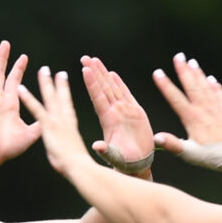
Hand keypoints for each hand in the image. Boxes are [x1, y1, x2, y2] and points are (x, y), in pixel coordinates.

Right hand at [0, 40, 40, 167]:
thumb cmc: (9, 148)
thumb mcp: (30, 134)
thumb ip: (39, 124)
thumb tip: (51, 118)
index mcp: (10, 104)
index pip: (14, 81)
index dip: (18, 68)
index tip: (24, 56)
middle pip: (0, 73)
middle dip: (4, 58)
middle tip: (6, 43)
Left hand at [15, 64, 95, 179]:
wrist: (79, 167)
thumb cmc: (77, 166)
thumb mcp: (72, 152)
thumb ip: (66, 146)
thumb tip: (65, 149)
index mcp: (71, 126)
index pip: (68, 105)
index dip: (66, 93)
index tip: (65, 83)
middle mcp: (65, 119)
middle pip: (61, 97)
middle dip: (58, 83)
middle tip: (56, 71)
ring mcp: (57, 121)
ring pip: (50, 97)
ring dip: (45, 83)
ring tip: (42, 70)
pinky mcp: (48, 126)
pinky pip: (36, 109)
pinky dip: (28, 98)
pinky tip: (20, 88)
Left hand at [80, 55, 154, 175]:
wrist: (137, 165)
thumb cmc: (125, 163)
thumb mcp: (113, 156)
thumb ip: (106, 151)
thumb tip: (97, 147)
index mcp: (108, 120)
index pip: (98, 97)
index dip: (92, 82)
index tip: (84, 69)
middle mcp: (114, 112)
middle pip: (103, 88)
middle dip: (94, 72)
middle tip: (84, 57)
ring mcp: (124, 111)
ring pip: (112, 88)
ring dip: (104, 74)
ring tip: (95, 60)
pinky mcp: (135, 112)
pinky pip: (126, 94)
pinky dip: (120, 84)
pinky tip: (113, 74)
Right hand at [151, 52, 221, 170]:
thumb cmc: (212, 157)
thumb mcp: (189, 153)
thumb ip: (172, 144)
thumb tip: (156, 137)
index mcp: (193, 118)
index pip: (175, 98)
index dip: (165, 85)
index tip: (158, 72)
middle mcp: (204, 110)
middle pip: (192, 86)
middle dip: (184, 71)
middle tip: (178, 56)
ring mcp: (216, 110)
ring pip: (205, 87)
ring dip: (198, 74)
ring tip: (193, 62)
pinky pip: (220, 96)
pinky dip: (216, 87)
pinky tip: (212, 80)